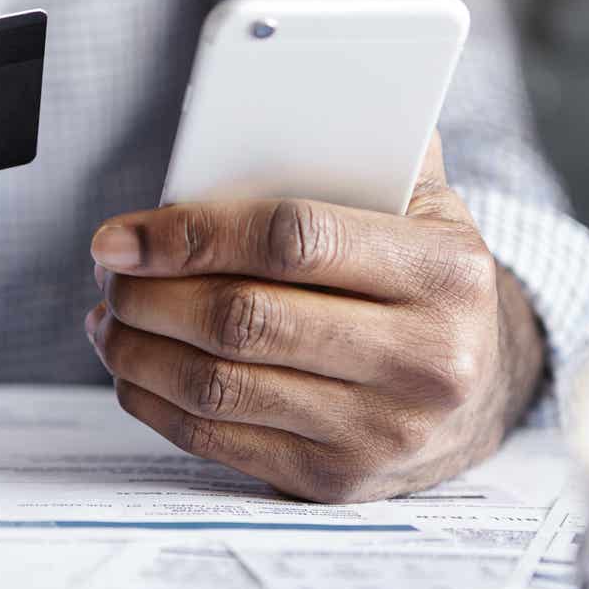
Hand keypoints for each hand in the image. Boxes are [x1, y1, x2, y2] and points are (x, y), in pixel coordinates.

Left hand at [85, 134, 544, 503]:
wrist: (479, 389)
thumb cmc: (423, 280)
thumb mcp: (423, 207)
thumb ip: (359, 152)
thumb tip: (256, 106)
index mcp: (446, 272)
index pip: (292, 239)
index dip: (191, 234)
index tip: (122, 235)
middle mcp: (427, 359)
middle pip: (244, 320)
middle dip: (150, 293)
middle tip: (110, 271)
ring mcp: (384, 431)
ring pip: (220, 387)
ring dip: (139, 350)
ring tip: (110, 316)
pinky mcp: (340, 481)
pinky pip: (219, 441)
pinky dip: (155, 403)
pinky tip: (134, 369)